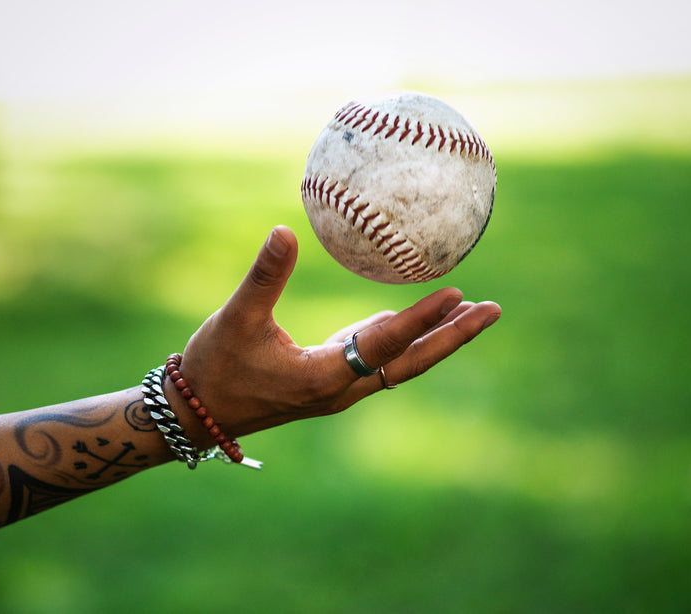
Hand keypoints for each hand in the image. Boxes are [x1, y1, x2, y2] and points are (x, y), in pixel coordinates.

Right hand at [171, 226, 500, 448]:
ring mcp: (341, 389)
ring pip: (402, 363)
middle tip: (494, 309)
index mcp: (324, 376)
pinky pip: (381, 360)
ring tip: (472, 310)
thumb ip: (265, 276)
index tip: (456, 292)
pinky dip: (405, 339)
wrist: (197, 415)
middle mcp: (343, 388)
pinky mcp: (332, 382)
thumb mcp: (236, 318)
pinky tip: (416, 319)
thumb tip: (285, 230)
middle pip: (412, 362)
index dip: (421, 317)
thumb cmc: (214, 367)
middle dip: (454, 336)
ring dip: (436, 339)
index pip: (385, 342)